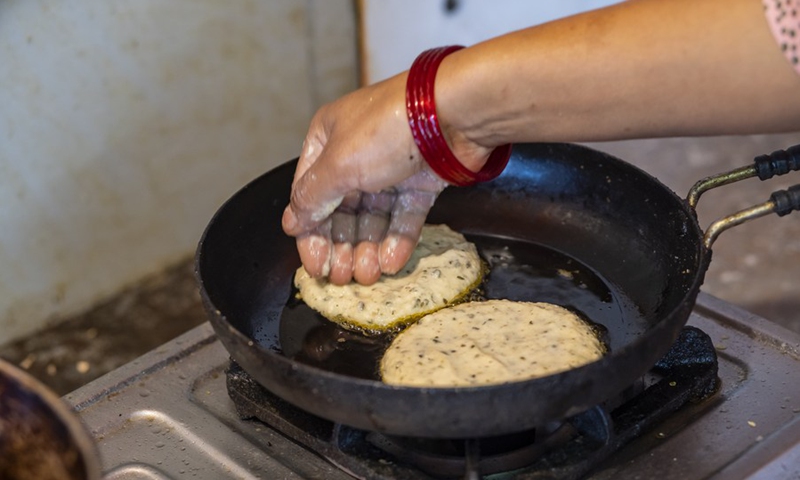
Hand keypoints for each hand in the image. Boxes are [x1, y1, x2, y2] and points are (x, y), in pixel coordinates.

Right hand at [282, 74, 445, 284]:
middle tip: (342, 277)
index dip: (311, 232)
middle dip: (342, 245)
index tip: (315, 264)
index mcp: (328, 139)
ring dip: (368, 247)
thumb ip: (313, 197)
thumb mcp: (339, 164)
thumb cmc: (388, 129)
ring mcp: (391, 166)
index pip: (311, 193)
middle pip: (343, 209)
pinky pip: (404, 215)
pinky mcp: (422, 180)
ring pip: (374, 216)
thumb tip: (291, 222)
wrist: (454, 113)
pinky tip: (391, 262)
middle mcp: (357, 152)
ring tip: (367, 276)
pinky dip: (397, 239)